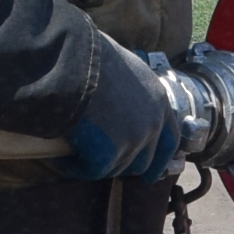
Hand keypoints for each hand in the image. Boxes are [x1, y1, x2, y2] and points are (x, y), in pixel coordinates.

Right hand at [62, 41, 193, 179]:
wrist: (72, 66)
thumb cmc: (90, 58)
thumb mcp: (124, 68)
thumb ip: (132, 89)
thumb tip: (120, 100)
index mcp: (159, 100)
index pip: (169, 139)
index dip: (160, 160)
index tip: (151, 174)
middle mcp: (152, 122)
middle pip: (144, 161)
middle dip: (124, 167)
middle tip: (104, 165)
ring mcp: (133, 140)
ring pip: (116, 168)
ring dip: (96, 164)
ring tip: (75, 154)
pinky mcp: (110, 153)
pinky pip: (91, 171)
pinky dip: (76, 167)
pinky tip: (63, 159)